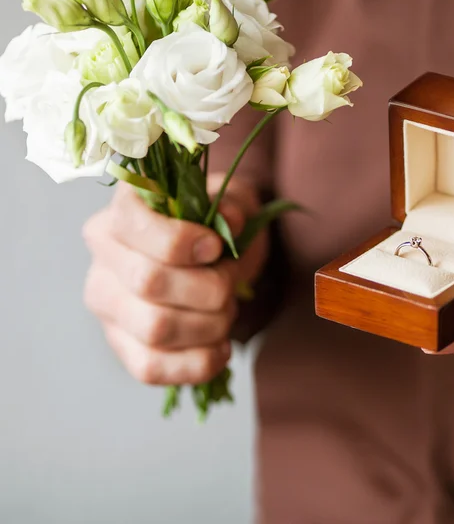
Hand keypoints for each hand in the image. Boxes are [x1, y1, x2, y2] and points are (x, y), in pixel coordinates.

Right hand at [83, 176, 268, 383]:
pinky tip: (221, 348)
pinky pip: (151, 369)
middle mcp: (102, 260)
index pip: (133, 226)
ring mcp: (107, 308)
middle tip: (229, 284)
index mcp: (121, 213)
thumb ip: (229, 208)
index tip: (216, 247)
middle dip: (208, 288)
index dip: (180, 241)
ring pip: (154, 329)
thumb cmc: (214, 229)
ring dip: (210, 325)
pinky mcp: (121, 346)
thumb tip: (229, 220)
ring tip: (226, 312)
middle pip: (148, 282)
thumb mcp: (227, 205)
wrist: (210, 262)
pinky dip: (198, 363)